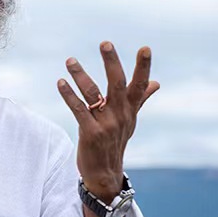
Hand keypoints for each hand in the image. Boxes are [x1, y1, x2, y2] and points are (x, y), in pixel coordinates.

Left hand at [57, 42, 159, 200]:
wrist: (105, 173)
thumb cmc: (116, 142)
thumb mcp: (129, 120)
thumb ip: (140, 99)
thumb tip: (157, 82)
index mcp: (129, 110)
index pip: (139, 85)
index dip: (143, 67)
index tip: (145, 48)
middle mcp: (120, 115)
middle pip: (116, 84)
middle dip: (111, 62)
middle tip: (105, 43)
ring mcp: (105, 124)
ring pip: (92, 94)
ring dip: (80, 75)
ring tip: (70, 60)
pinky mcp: (90, 133)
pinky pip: (78, 109)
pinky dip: (68, 95)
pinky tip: (60, 82)